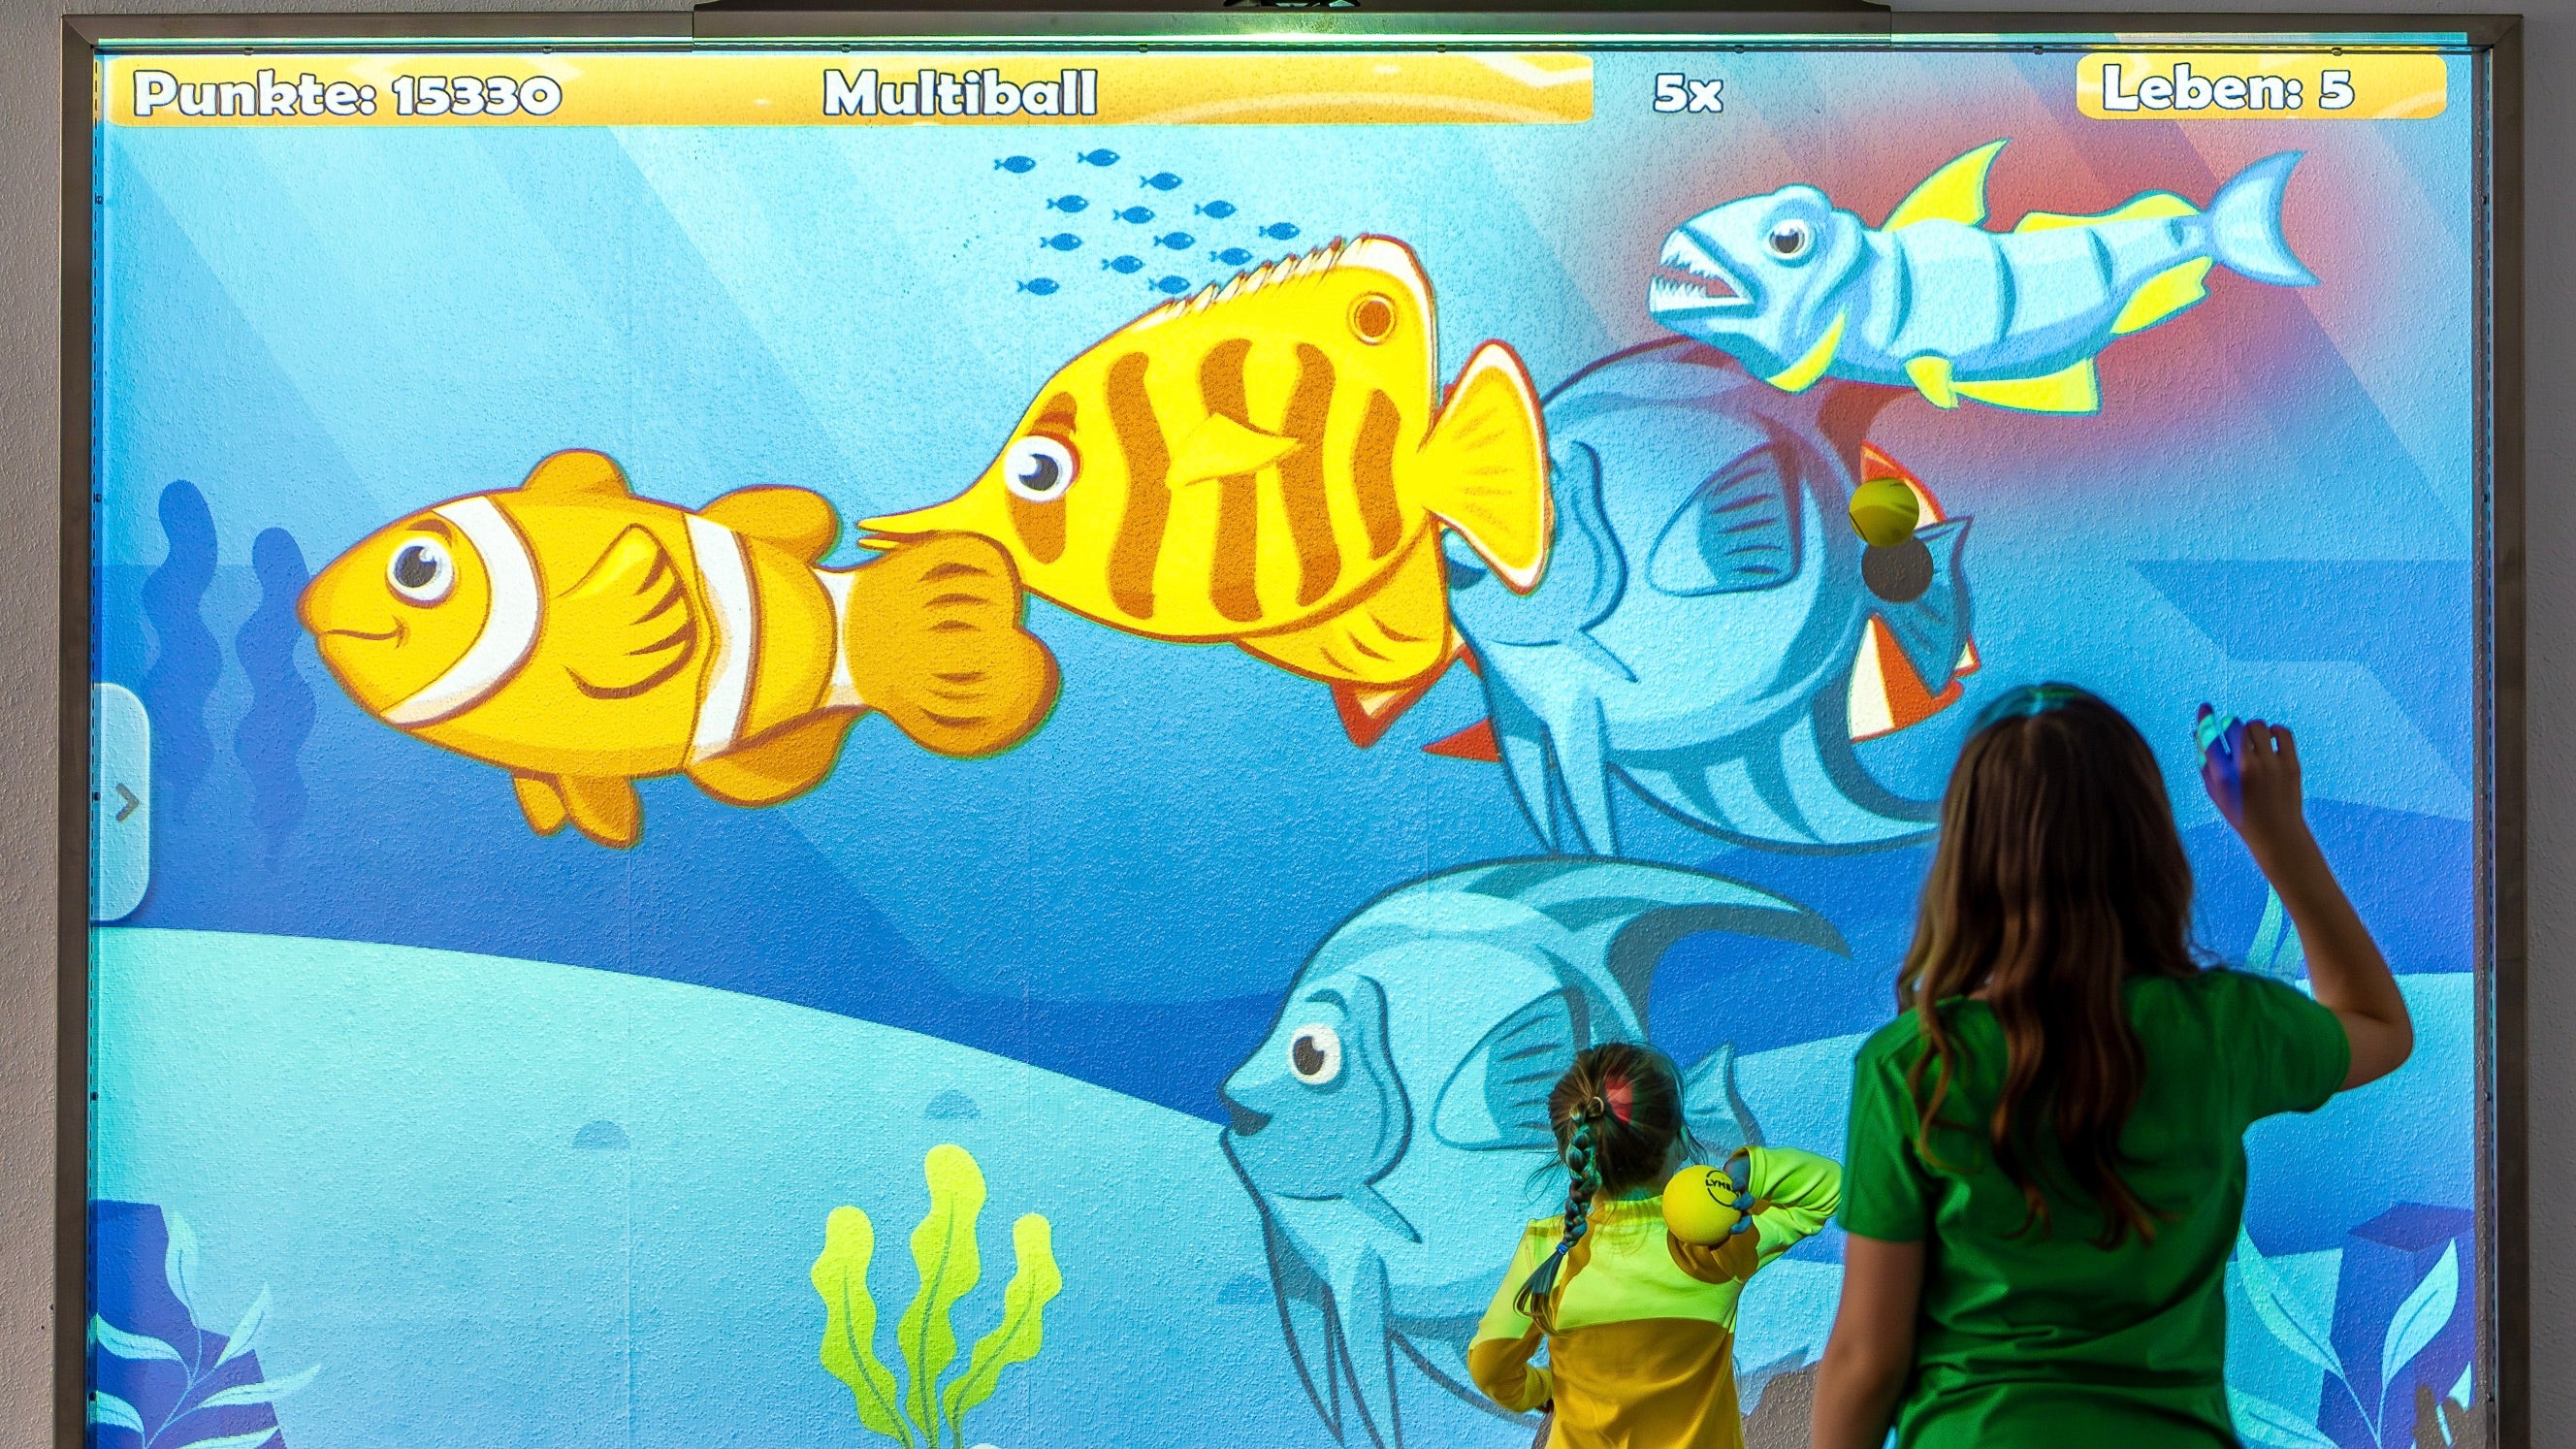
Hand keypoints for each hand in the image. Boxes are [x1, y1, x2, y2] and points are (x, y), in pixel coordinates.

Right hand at [2203, 708, 2310, 862]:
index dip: (2205, 719)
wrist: (2277, 834)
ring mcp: (2271, 765)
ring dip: (2251, 729)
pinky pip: (2281, 732)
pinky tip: (2270, 740)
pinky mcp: (2291, 764)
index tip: (2205, 707)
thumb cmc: (2241, 813)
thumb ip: (2205, 762)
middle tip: (2232, 734)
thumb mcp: (2216, 792)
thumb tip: (2197, 732)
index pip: (2209, 737)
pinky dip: (2274, 731)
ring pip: (2257, 726)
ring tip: (2252, 740)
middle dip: (2230, 726)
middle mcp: (2246, 768)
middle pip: (2234, 726)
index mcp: (2223, 777)